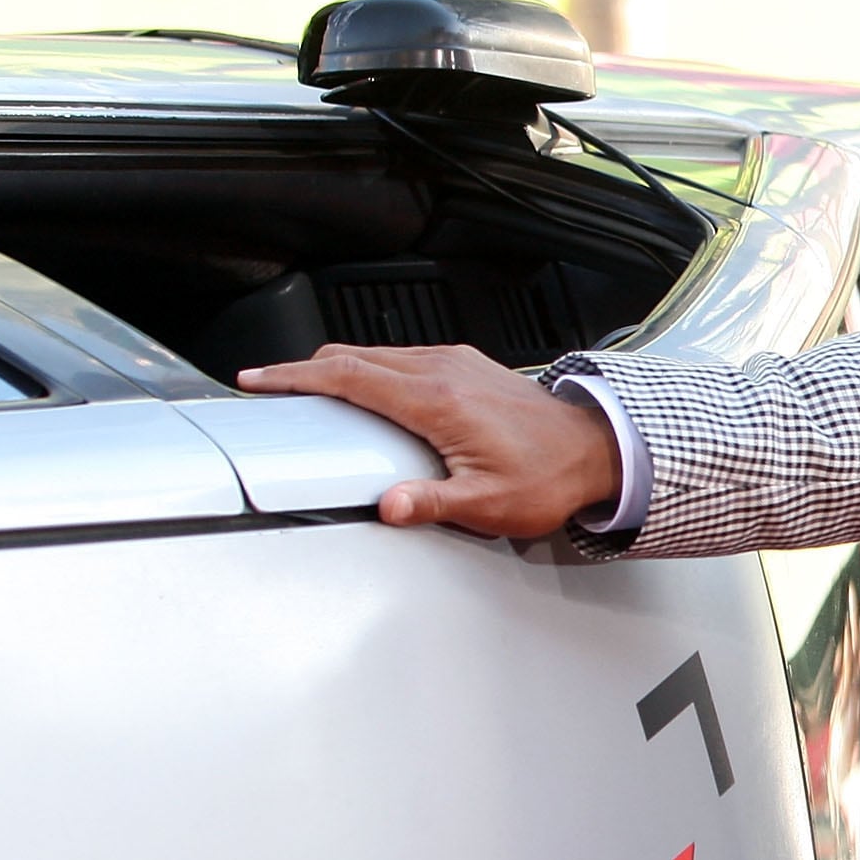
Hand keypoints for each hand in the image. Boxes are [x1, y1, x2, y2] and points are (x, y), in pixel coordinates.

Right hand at [238, 345, 622, 534]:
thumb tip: (388, 506)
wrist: (599, 449)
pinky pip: (405, 357)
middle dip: (306, 369)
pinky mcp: (469, 365)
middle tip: (273, 387)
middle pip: (355, 357)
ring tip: (311, 389)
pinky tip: (368, 388)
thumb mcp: (488, 503)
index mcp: (437, 401)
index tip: (260, 379)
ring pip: (379, 353)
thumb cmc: (550, 477)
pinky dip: (373, 367)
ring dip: (339, 367)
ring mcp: (457, 362)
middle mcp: (443, 370)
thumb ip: (431, 503)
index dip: (296, 377)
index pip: (348, 376)